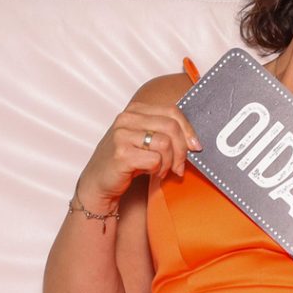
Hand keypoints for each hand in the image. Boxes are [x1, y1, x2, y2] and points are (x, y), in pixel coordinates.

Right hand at [75, 97, 203, 209]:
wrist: (97, 182)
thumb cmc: (125, 160)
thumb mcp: (144, 139)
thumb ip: (164, 132)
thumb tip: (194, 141)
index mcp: (135, 110)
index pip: (172, 111)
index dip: (188, 130)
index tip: (195, 146)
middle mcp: (126, 119)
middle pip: (171, 127)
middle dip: (182, 150)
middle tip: (180, 166)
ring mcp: (121, 135)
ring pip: (165, 143)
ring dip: (169, 162)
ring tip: (161, 170)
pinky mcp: (121, 154)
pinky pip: (155, 159)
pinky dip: (158, 169)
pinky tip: (151, 173)